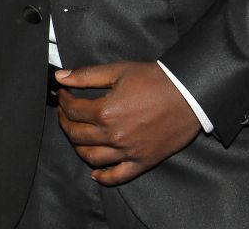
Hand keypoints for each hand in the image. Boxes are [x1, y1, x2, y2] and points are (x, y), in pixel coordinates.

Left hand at [56, 61, 200, 185]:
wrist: (187, 94)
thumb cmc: (154, 80)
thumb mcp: (118, 70)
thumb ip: (87, 75)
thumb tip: (61, 77)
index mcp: (105, 111)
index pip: (72, 111)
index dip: (63, 100)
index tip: (64, 93)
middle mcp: (114, 135)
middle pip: (77, 135)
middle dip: (65, 122)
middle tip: (65, 112)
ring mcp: (128, 152)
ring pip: (91, 157)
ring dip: (78, 146)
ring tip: (76, 134)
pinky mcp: (142, 162)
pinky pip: (117, 177)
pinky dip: (103, 177)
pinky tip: (95, 172)